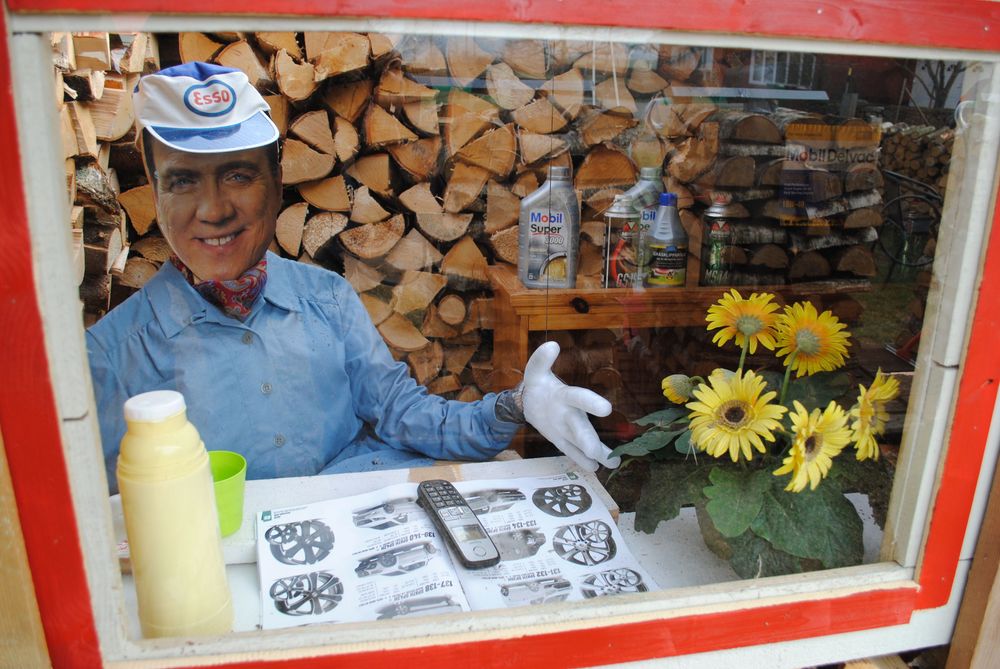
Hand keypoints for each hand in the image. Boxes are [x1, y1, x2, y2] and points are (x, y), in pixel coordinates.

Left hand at [521, 341, 620, 470]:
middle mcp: (572, 414)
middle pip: (581, 428)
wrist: (533, 402)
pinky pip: (572, 452)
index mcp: (566, 396)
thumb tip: (551, 345)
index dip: (590, 403)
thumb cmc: (539, 385)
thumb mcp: (535, 372)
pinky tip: (595, 469)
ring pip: (583, 442)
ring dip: (597, 453)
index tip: (605, 409)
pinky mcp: (563, 441)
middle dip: (589, 439)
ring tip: (613, 463)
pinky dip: (582, 460)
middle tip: (600, 452)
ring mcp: (569, 429)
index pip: (578, 398)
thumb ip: (540, 360)